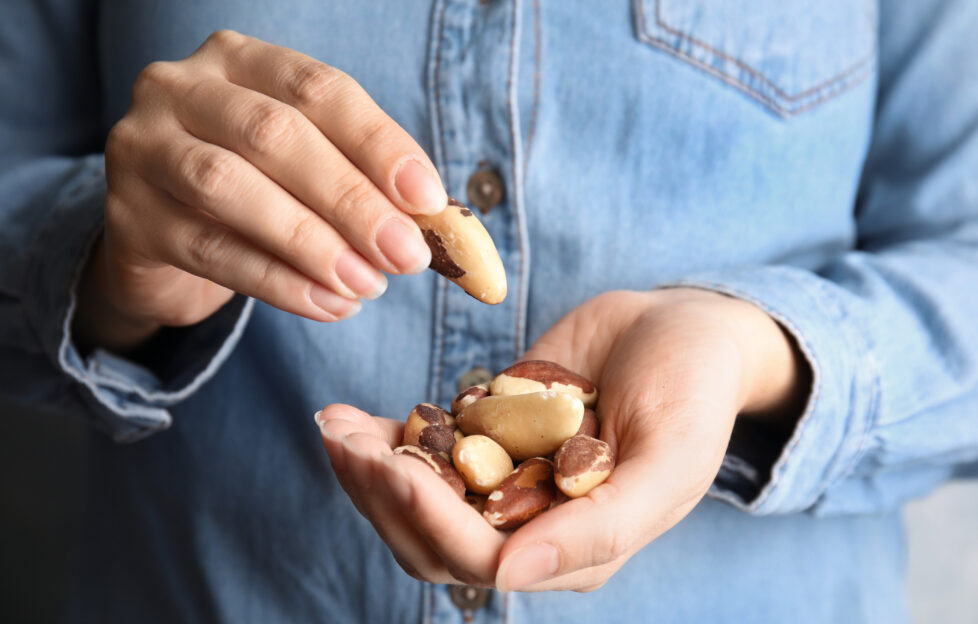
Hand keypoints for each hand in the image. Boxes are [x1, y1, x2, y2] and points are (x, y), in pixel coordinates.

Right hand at [76, 30, 444, 351]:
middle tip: (405, 255)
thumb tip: (434, 222)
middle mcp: (180, 88)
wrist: (164, 241)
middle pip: (275, 135)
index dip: (379, 144)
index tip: (429, 199)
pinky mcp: (128, 219)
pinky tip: (328, 304)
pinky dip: (278, 282)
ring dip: (312, 242)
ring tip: (368, 285)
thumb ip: (364, 184)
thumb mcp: (308, 172)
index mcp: (239, 60)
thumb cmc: (256, 193)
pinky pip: (210, 250)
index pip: (319, 90)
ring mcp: (142, 149)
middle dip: (350, 199)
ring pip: (231, 188)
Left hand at [315, 288, 808, 589]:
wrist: (681, 327)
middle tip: (342, 439)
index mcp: (575, 549)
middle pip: (431, 540)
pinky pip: (423, 451)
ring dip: (369, 470)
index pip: (482, 557)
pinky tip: (352, 415)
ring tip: (333, 424)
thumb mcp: (670, 461)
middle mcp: (530, 526)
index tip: (394, 463)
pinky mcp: (484, 436)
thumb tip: (508, 577)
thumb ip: (602, 529)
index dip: (431, 519)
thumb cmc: (692, 392)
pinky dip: (384, 437)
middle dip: (381, 495)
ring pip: (416, 501)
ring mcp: (502, 480)